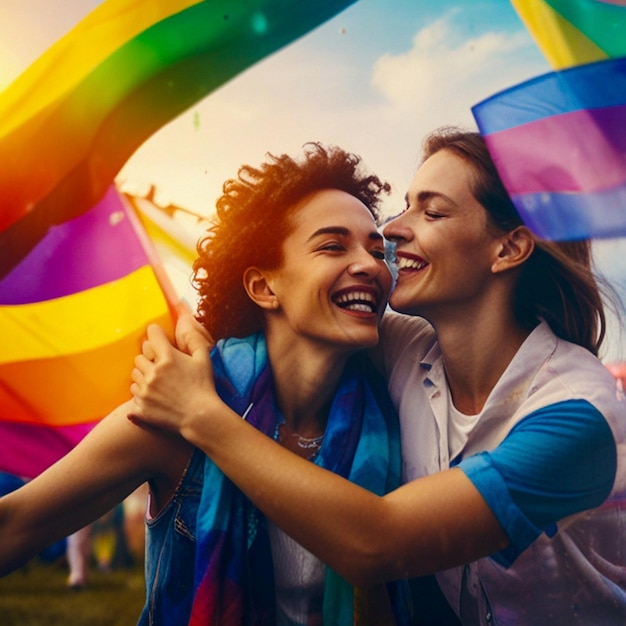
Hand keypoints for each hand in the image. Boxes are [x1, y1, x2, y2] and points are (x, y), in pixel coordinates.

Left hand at [128, 314, 215, 437]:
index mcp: (168, 357)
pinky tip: (156, 396)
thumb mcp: (204, 359)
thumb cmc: (204, 387)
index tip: (160, 339)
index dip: (156, 334)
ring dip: (144, 375)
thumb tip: (185, 318)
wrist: (200, 417)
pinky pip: (133, 393)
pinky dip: (142, 392)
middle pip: (140, 355)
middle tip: (163, 366)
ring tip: (159, 382)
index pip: (152, 334)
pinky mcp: (140, 406)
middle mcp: (153, 372)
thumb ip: (193, 338)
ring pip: (134, 374)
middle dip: (149, 358)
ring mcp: (145, 390)